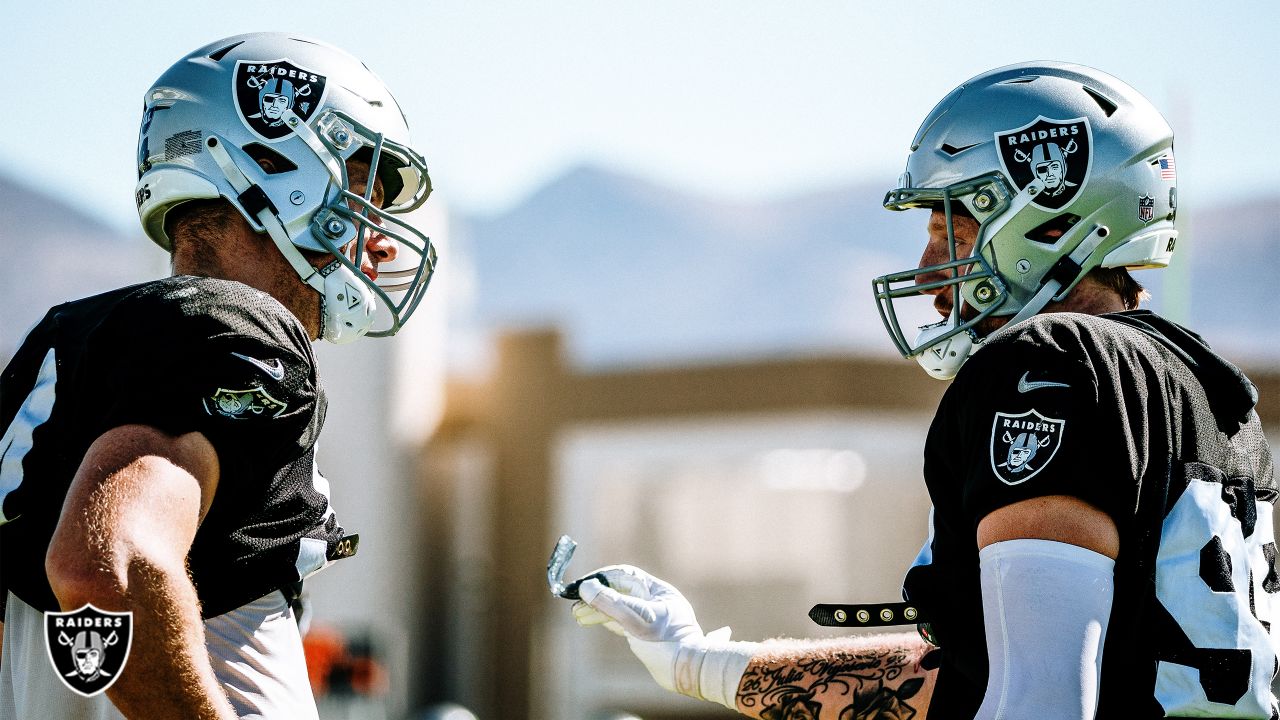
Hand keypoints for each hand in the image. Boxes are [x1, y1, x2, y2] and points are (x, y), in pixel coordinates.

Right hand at [571, 564, 703, 643]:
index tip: (583, 585)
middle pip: (619, 592)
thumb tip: (586, 587)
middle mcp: (653, 602)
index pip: (625, 576)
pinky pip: (620, 622)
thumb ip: (611, 603)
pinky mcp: (644, 635)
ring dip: (597, 610)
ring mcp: (649, 619)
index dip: (602, 578)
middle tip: (575, 603)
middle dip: (596, 596)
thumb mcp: (637, 620)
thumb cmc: (667, 642)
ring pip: (617, 608)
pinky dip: (604, 620)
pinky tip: (589, 620)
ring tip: (577, 615)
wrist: (687, 672)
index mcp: (657, 591)